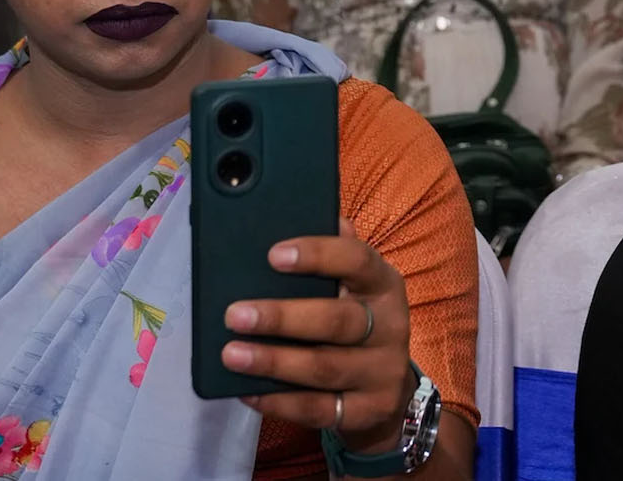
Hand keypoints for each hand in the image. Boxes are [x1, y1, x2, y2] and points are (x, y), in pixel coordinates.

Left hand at [226, 225, 415, 451]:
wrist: (387, 392)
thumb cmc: (358, 323)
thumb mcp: (355, 286)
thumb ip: (336, 254)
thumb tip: (318, 211)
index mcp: (383, 284)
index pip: (357, 261)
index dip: (318, 255)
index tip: (273, 255)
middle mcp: (390, 326)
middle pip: (336, 320)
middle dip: (282, 318)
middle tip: (235, 314)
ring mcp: (382, 372)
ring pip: (324, 368)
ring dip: (273, 362)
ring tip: (232, 354)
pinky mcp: (368, 411)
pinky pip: (318, 409)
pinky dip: (279, 402)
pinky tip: (248, 391)